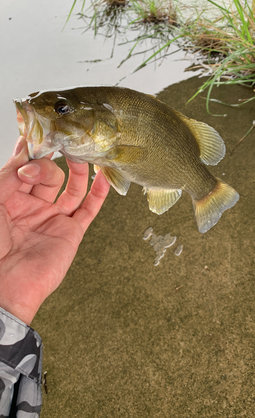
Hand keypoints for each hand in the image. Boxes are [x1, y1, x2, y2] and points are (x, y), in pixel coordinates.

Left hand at [0, 137, 109, 324]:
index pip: (26, 165)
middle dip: (49, 159)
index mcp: (10, 197)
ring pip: (70, 186)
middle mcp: (33, 206)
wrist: (2, 287)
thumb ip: (10, 173)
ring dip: (76, 168)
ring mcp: (53, 219)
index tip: (39, 131)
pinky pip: (88, 209)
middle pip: (49, 173)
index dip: (33, 149)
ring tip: (78, 152)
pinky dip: (98, 193)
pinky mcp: (71, 233)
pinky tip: (102, 175)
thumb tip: (24, 146)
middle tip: (51, 148)